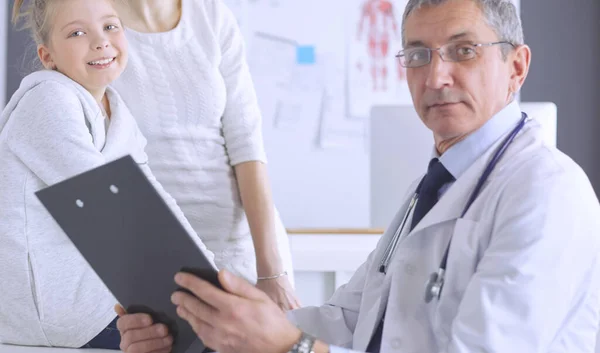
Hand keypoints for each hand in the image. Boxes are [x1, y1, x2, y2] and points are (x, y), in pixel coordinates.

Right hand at [114, 304, 172, 352]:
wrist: (158, 347)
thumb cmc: (154, 332)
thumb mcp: (148, 321)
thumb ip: (137, 311)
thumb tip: (118, 306)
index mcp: (125, 329)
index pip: (122, 322)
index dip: (135, 320)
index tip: (150, 319)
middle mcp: (125, 341)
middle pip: (130, 336)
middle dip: (149, 332)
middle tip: (164, 329)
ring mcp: (130, 352)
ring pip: (135, 348)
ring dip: (155, 342)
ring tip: (168, 338)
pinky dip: (158, 351)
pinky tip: (168, 347)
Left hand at [171, 270, 301, 352]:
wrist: (280, 347)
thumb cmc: (272, 321)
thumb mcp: (259, 297)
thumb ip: (238, 285)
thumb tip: (221, 274)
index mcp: (232, 307)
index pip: (204, 291)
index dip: (190, 283)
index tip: (180, 278)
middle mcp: (223, 323)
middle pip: (196, 308)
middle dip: (183, 299)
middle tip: (175, 293)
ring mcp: (220, 337)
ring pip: (196, 323)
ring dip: (186, 313)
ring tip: (180, 307)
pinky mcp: (221, 347)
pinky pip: (202, 336)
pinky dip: (195, 327)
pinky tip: (194, 323)